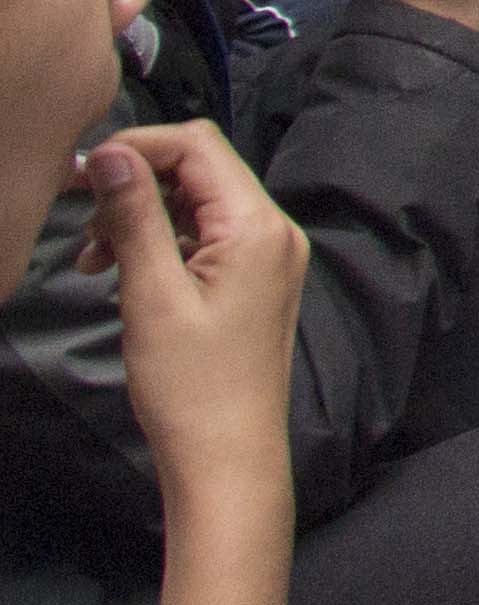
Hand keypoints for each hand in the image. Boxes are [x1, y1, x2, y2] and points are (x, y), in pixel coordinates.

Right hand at [74, 122, 306, 500]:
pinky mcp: (254, 282)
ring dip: (140, 218)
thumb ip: (133, 218)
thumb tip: (109, 154)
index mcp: (258, 225)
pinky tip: (118, 273)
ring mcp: (268, 257)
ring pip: (196, 205)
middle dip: (134, 186)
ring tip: (91, 260)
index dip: (137, 148)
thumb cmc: (190, 385)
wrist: (226, 457)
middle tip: (80, 225)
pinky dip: (160, 244)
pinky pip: (205, 239)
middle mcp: (273, 230)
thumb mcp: (150, 295)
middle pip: (199, 171)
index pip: (198, 146)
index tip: (78, 174)